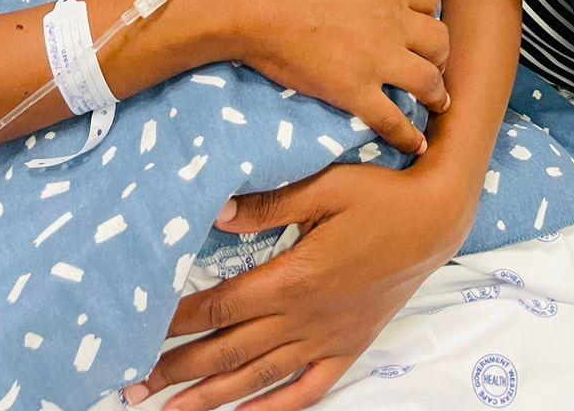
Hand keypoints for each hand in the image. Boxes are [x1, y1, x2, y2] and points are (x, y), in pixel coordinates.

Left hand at [125, 162, 469, 410]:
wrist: (436, 220)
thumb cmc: (380, 195)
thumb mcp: (326, 185)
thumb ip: (270, 202)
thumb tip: (216, 213)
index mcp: (293, 277)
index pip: (221, 306)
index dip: (178, 323)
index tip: (142, 332)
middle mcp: (305, 318)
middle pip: (229, 352)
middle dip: (180, 371)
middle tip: (137, 387)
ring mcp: (327, 338)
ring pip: (259, 379)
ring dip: (212, 398)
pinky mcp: (348, 347)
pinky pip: (306, 390)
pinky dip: (273, 409)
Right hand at [221, 0, 449, 153]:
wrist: (245, 3)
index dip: (429, 7)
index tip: (423, 16)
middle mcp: (392, 25)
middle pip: (438, 41)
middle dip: (440, 51)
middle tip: (434, 60)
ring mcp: (375, 61)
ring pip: (426, 82)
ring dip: (436, 93)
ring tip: (438, 102)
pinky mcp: (352, 92)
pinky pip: (391, 120)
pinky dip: (407, 135)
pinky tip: (415, 143)